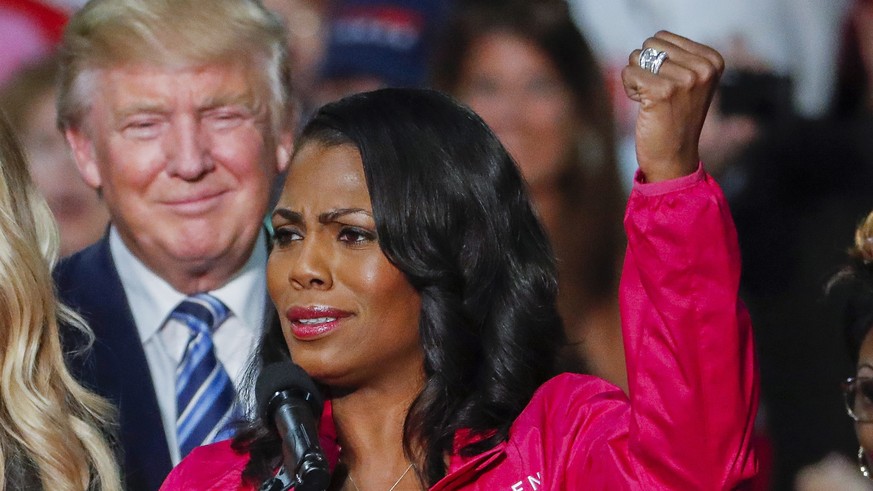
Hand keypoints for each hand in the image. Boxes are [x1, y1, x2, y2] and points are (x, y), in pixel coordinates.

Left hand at [622, 31, 724, 181]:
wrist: (674, 158)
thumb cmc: (675, 119)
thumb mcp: (690, 83)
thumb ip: (678, 58)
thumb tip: (653, 42)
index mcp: (713, 61)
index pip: (663, 37)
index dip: (656, 61)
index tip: (669, 86)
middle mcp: (703, 68)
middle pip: (650, 44)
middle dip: (645, 68)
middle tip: (658, 94)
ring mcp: (685, 79)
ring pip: (637, 57)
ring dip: (637, 79)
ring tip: (653, 101)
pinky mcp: (663, 91)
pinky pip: (628, 72)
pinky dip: (629, 88)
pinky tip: (644, 106)